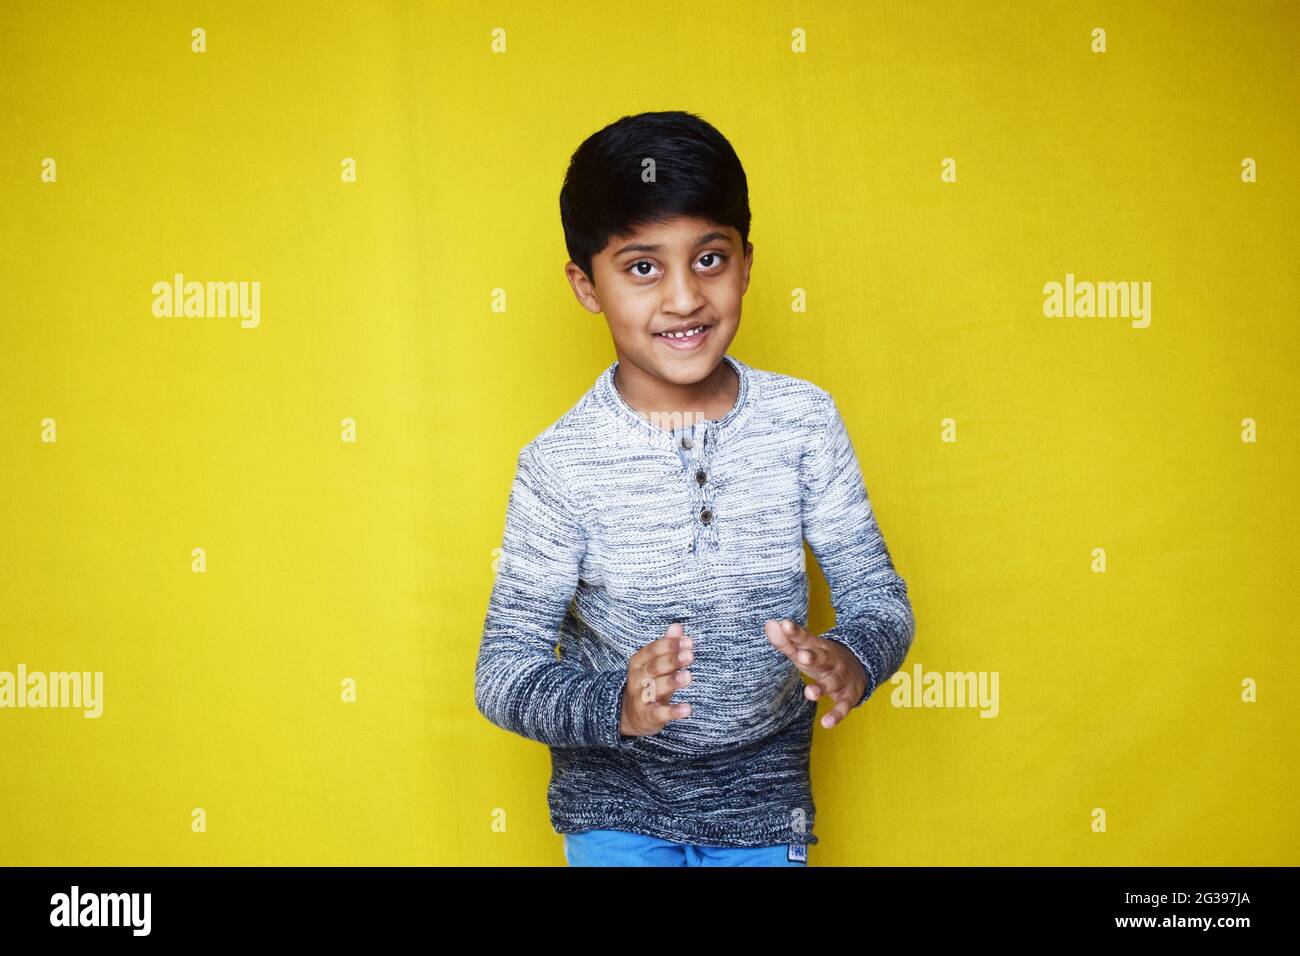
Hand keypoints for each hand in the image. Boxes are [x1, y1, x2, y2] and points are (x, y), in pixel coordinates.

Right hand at [619, 622, 693, 736]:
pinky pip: (659, 713)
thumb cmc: (648, 683)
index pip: (652, 650)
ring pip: (655, 688)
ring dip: (672, 682)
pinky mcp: (648, 716)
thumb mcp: (656, 664)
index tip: (688, 642)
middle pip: (654, 668)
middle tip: (689, 656)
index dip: (669, 645)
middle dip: (672, 661)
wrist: (632, 714)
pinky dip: (673, 711)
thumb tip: (677, 626)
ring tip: (688, 676)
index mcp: (638, 662)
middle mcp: (637, 679)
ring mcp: (641, 698)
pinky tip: (687, 708)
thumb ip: (667, 647)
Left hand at [764, 618, 866, 728]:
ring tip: (809, 693)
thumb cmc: (822, 658)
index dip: (795, 632)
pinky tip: (826, 723)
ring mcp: (840, 678)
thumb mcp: (805, 649)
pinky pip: (844, 706)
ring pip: (832, 682)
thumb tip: (769, 624)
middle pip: (821, 657)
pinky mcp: (849, 696)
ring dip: (822, 688)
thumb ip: (786, 641)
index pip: (805, 638)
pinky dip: (836, 715)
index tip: (785, 625)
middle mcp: (831, 661)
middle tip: (802, 657)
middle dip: (812, 657)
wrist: (860, 666)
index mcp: (818, 647)